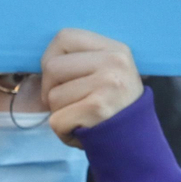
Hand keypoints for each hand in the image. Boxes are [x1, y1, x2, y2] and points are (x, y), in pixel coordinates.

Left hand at [40, 29, 142, 144]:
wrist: (137, 143)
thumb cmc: (113, 107)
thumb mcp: (109, 72)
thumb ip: (82, 60)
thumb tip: (43, 61)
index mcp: (116, 49)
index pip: (64, 37)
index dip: (51, 57)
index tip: (58, 77)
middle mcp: (114, 63)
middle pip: (52, 67)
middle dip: (50, 90)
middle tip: (68, 103)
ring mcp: (107, 85)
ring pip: (52, 96)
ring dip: (59, 113)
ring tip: (81, 117)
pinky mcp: (97, 110)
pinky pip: (56, 120)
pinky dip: (62, 131)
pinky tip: (81, 130)